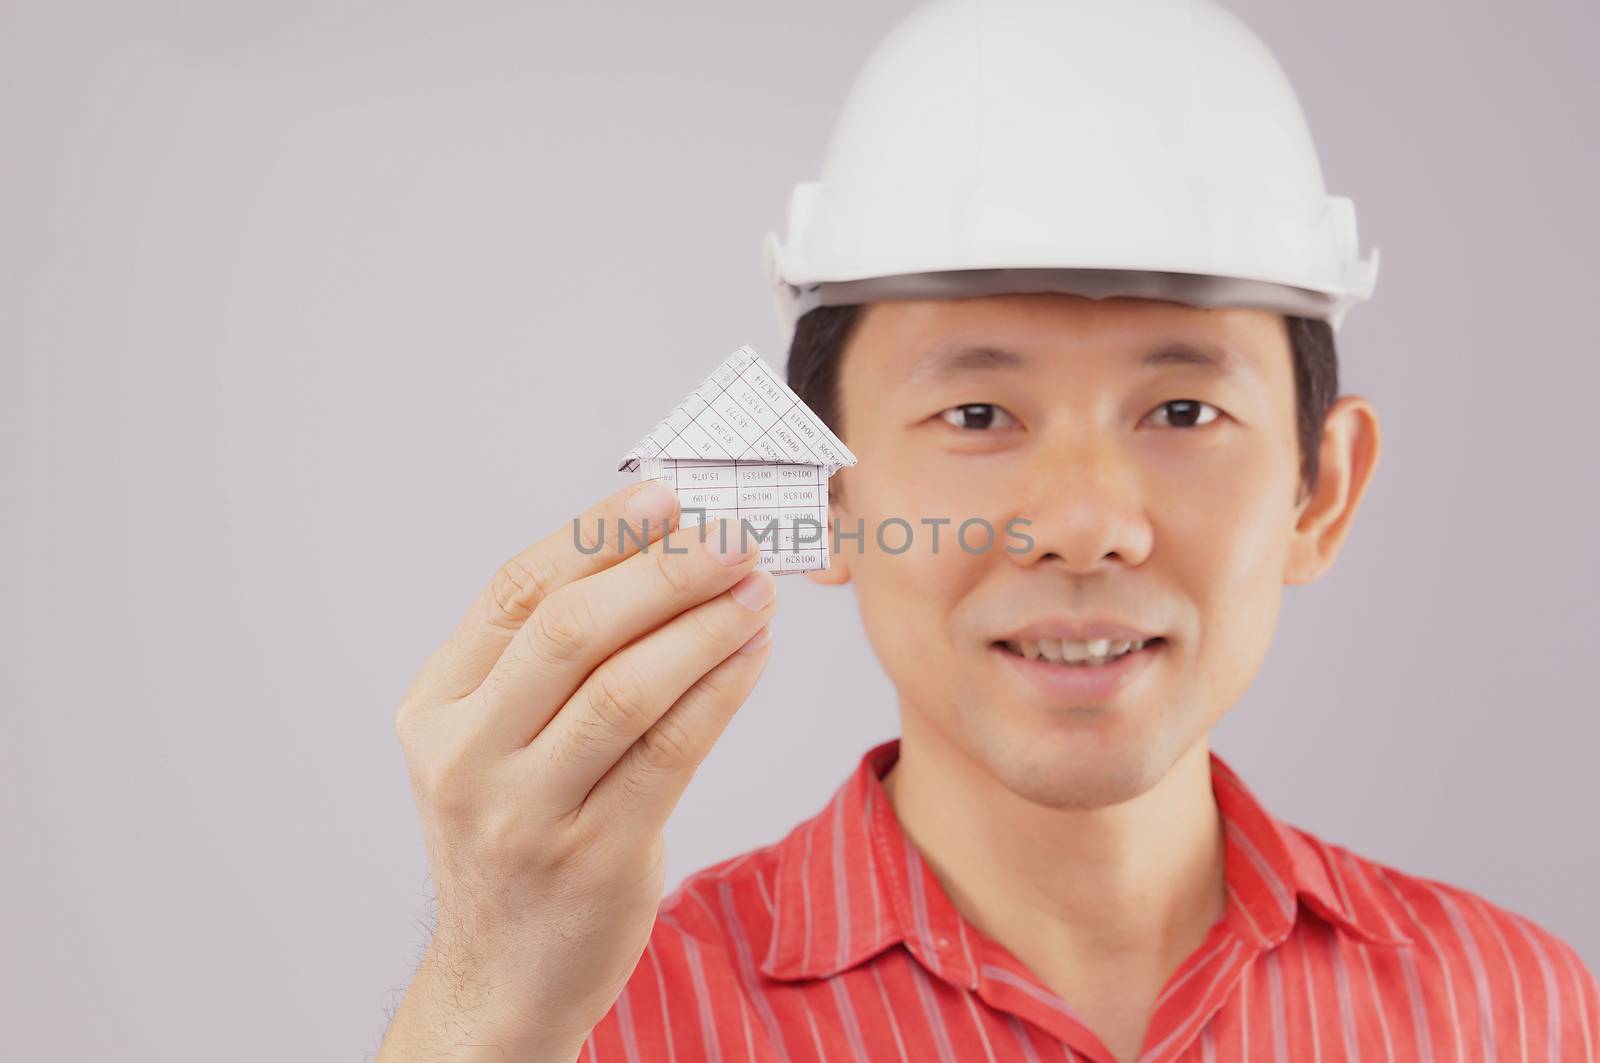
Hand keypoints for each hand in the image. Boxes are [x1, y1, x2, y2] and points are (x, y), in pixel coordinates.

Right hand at [380, 482, 775, 1060]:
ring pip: (627, 687)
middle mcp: (466, 757)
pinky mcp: (595, 856)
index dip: (596, 535)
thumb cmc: (516, 834)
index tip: (666, 494)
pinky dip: (721, 688)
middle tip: (733, 533)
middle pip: (572, 632)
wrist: (503, 976)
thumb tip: (651, 547)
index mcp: (434, 709)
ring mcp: (526, 813)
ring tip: (759, 586)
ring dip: (705, 623)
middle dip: (664, 568)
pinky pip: (672, 749)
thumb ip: (544, 660)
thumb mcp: (493, 744)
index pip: (514, 593)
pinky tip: (754, 652)